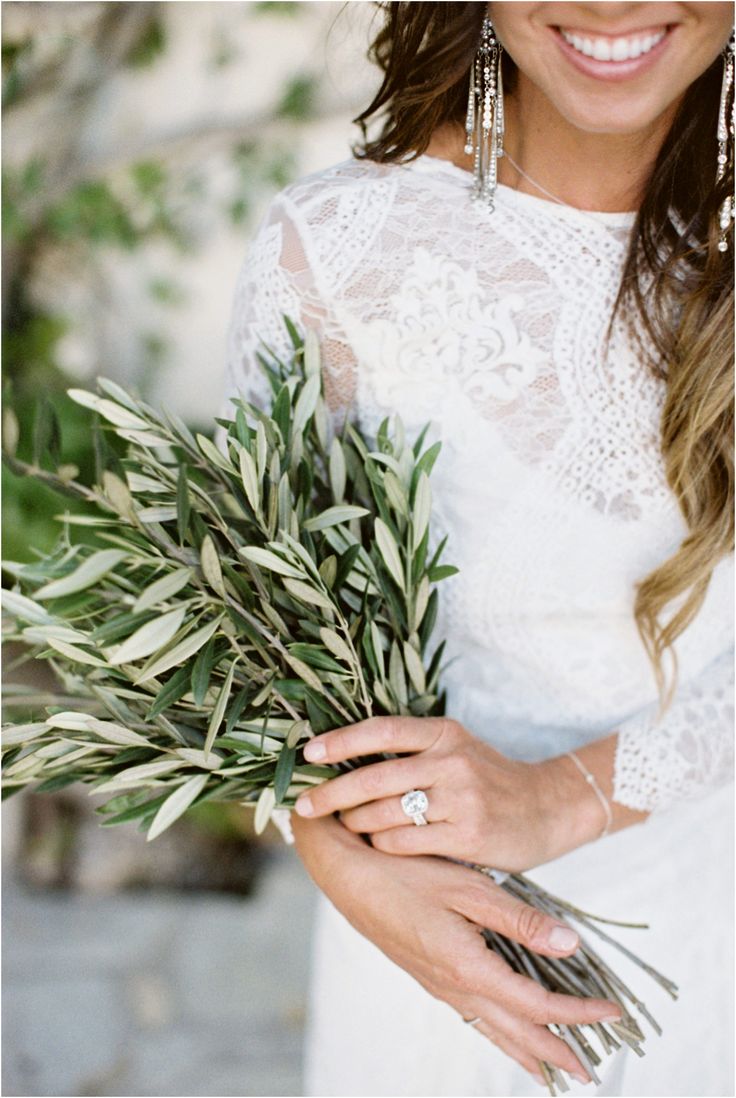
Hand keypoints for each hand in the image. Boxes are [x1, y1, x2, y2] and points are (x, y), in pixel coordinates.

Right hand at [293, 812, 620, 1084]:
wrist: (344, 872)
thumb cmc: (404, 871)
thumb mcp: (466, 887)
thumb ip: (520, 919)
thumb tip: (571, 944)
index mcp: (467, 967)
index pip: (536, 1005)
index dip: (577, 1012)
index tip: (612, 1012)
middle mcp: (453, 986)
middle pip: (516, 1032)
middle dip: (555, 1052)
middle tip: (590, 1072)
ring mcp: (436, 984)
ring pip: (492, 1029)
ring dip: (526, 1049)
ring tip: (551, 1068)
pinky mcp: (426, 974)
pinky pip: (472, 1016)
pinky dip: (498, 1031)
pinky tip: (501, 1028)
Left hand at [295, 716, 597, 870]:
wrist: (548, 808)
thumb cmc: (489, 779)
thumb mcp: (456, 749)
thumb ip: (412, 750)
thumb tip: (344, 756)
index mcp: (444, 733)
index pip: (382, 730)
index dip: (341, 740)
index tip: (307, 753)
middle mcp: (451, 761)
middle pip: (374, 777)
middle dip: (331, 793)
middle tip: (304, 805)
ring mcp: (461, 798)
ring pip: (384, 813)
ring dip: (356, 823)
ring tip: (345, 825)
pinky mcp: (468, 834)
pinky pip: (405, 841)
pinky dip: (383, 845)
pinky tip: (379, 845)